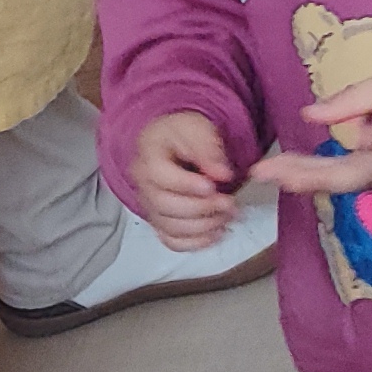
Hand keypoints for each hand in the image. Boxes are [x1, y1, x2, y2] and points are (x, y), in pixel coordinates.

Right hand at [129, 109, 243, 248]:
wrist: (175, 145)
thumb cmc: (185, 134)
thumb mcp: (198, 129)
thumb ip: (209, 149)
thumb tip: (222, 174)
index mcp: (148, 154)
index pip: (159, 175)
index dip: (186, 184)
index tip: (212, 186)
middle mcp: (143, 184)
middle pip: (164, 205)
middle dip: (201, 208)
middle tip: (228, 202)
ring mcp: (150, 206)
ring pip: (170, 227)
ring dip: (204, 226)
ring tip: (227, 215)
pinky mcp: (160, 223)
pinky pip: (172, 241)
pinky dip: (196, 243)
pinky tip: (217, 232)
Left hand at [257, 68, 371, 204]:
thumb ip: (356, 97)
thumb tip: (309, 113)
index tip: (366, 139)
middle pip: (355, 171)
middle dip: (314, 174)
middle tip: (275, 171)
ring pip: (341, 182)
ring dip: (302, 178)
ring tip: (265, 172)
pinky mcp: (371, 181)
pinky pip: (337, 182)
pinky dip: (306, 178)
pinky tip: (277, 172)